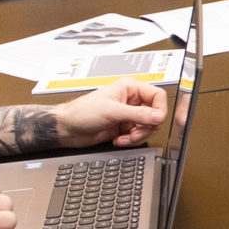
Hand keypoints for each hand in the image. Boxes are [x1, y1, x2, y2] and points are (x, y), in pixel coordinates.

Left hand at [51, 81, 168, 148]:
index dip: (159, 109)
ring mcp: (128, 115)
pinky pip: (137, 136)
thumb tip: (158, 116)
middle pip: (154, 114)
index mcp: (130, 88)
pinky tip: (119, 139)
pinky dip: (130, 141)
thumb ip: (138, 114)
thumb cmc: (82, 112)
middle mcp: (131, 101)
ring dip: (137, 136)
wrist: (68, 128)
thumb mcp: (113, 111)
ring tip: (125, 137)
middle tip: (135, 132)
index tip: (156, 120)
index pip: (157, 95)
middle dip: (145, 127)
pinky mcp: (123, 128)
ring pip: (147, 127)